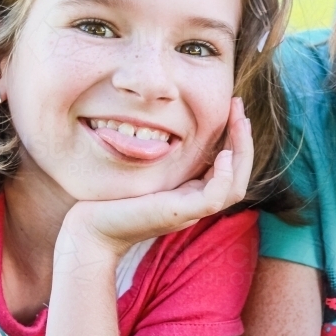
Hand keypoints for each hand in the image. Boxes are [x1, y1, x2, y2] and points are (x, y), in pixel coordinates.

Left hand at [59, 97, 253, 259]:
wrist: (91, 230)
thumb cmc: (110, 199)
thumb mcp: (144, 170)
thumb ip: (161, 155)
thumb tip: (167, 123)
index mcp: (190, 193)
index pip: (228, 167)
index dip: (235, 137)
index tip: (231, 107)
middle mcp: (195, 203)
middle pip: (238, 175)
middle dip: (244, 138)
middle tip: (238, 105)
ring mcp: (190, 210)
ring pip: (235, 187)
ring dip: (242, 152)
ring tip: (239, 120)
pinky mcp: (179, 213)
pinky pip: (215, 197)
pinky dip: (224, 175)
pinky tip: (223, 153)